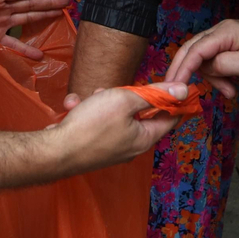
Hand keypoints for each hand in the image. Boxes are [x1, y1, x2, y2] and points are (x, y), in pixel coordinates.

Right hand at [47, 85, 186, 172]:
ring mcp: (111, 149)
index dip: (173, 100)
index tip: (174, 86)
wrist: (55, 151)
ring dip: (98, 102)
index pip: (170, 118)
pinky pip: (96, 125)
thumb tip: (183, 90)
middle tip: (108, 90)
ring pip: (112, 116)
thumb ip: (154, 94)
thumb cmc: (92, 125)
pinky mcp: (93, 149)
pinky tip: (73, 109)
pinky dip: (85, 113)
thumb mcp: (125, 99)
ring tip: (84, 101)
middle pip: (137, 113)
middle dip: (122, 96)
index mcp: (144, 138)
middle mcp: (131, 147)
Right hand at [163, 20, 238, 97]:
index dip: (182, 67)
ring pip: (203, 60)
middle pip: (192, 50)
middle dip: (185, 71)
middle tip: (175, 92)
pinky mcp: (229, 49)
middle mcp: (221, 32)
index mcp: (226, 32)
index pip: (196, 49)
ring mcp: (225, 40)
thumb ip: (224, 65)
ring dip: (212, 79)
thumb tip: (204, 68)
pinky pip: (214, 64)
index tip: (173, 86)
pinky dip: (218, 77)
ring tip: (229, 92)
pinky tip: (230, 88)